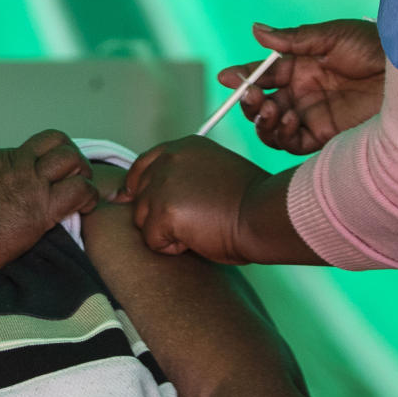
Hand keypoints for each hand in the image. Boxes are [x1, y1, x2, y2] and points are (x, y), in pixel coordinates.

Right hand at [0, 129, 97, 275]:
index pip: (30, 148)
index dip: (43, 159)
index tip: (45, 176)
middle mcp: (16, 164)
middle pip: (56, 141)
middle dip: (70, 156)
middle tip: (73, 176)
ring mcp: (31, 183)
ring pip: (71, 158)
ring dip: (83, 173)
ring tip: (83, 193)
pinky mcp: (42, 209)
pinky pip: (80, 191)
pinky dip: (89, 197)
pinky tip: (86, 208)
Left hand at [115, 136, 268, 263]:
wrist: (263, 214)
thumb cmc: (250, 202)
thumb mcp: (214, 173)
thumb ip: (184, 175)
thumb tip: (158, 194)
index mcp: (183, 147)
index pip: (143, 165)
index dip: (139, 186)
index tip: (134, 199)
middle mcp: (169, 160)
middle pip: (139, 196)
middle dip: (157, 214)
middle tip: (191, 221)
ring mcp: (163, 185)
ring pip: (143, 220)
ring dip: (166, 232)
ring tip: (200, 227)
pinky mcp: (163, 211)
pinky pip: (153, 241)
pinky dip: (172, 249)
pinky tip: (197, 239)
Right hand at [220, 19, 384, 153]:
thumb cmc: (378, 49)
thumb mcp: (333, 36)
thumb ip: (293, 39)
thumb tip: (256, 31)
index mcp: (302, 67)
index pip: (265, 75)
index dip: (244, 76)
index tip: (227, 77)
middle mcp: (303, 93)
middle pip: (263, 104)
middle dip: (250, 101)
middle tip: (252, 97)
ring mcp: (313, 116)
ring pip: (272, 126)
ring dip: (263, 120)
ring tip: (272, 109)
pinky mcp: (325, 137)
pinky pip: (292, 143)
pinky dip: (283, 135)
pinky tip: (291, 119)